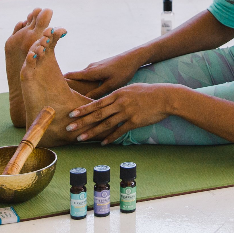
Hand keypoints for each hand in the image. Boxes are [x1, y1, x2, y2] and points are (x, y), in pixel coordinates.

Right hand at [64, 50, 146, 97]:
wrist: (133, 57)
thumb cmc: (123, 71)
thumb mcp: (111, 85)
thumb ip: (97, 93)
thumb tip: (85, 103)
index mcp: (90, 72)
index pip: (70, 76)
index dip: (60, 82)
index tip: (49, 89)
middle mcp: (90, 67)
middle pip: (73, 76)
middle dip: (66, 85)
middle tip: (56, 95)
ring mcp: (94, 66)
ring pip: (81, 76)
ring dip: (76, 83)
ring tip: (69, 94)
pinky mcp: (100, 66)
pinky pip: (87, 74)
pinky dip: (84, 81)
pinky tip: (86, 88)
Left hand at [64, 83, 181, 143]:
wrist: (165, 97)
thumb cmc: (148, 92)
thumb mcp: (130, 89)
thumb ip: (117, 95)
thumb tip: (106, 101)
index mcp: (117, 94)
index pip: (96, 103)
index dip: (83, 109)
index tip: (71, 114)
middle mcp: (120, 103)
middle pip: (97, 114)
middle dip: (82, 121)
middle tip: (69, 128)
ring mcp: (127, 112)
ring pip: (105, 124)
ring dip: (92, 132)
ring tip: (80, 138)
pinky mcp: (134, 121)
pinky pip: (119, 131)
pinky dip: (110, 138)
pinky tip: (102, 143)